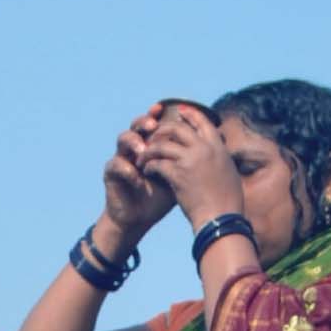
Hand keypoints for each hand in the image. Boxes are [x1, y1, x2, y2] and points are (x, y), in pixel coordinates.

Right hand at [99, 106, 179, 250]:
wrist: (139, 220)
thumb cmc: (159, 198)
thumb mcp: (179, 176)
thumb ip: (190, 158)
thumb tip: (218, 140)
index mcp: (151, 144)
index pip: (155, 122)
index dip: (158, 114)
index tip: (166, 110)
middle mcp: (135, 146)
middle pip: (137, 124)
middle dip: (145, 122)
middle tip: (153, 125)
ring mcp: (122, 157)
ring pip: (123, 138)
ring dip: (133, 142)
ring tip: (143, 150)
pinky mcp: (111, 173)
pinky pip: (115, 164)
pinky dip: (127, 169)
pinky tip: (137, 179)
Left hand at [140, 101, 244, 232]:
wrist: (221, 219)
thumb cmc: (228, 203)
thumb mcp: (229, 173)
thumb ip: (220, 159)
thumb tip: (219, 155)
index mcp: (217, 146)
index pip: (202, 121)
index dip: (189, 114)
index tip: (179, 111)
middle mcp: (203, 148)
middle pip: (177, 128)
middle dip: (162, 130)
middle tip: (153, 136)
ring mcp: (189, 160)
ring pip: (163, 145)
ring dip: (150, 149)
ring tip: (143, 156)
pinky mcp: (178, 174)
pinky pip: (158, 164)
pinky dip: (150, 166)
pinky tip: (146, 170)